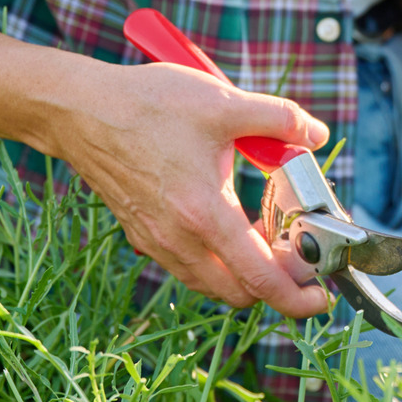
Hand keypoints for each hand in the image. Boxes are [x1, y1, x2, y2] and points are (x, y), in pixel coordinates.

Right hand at [53, 62, 334, 316]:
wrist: (80, 110)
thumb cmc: (147, 104)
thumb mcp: (224, 103)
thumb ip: (279, 118)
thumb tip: (317, 134)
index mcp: (204, 213)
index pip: (260, 278)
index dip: (296, 297)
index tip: (321, 297)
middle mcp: (179, 239)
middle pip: (238, 291)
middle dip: (276, 285)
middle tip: (299, 254)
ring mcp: (157, 241)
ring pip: (212, 281)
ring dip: (244, 273)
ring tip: (268, 236)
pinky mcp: (143, 234)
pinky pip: (189, 265)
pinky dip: (217, 260)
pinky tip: (229, 222)